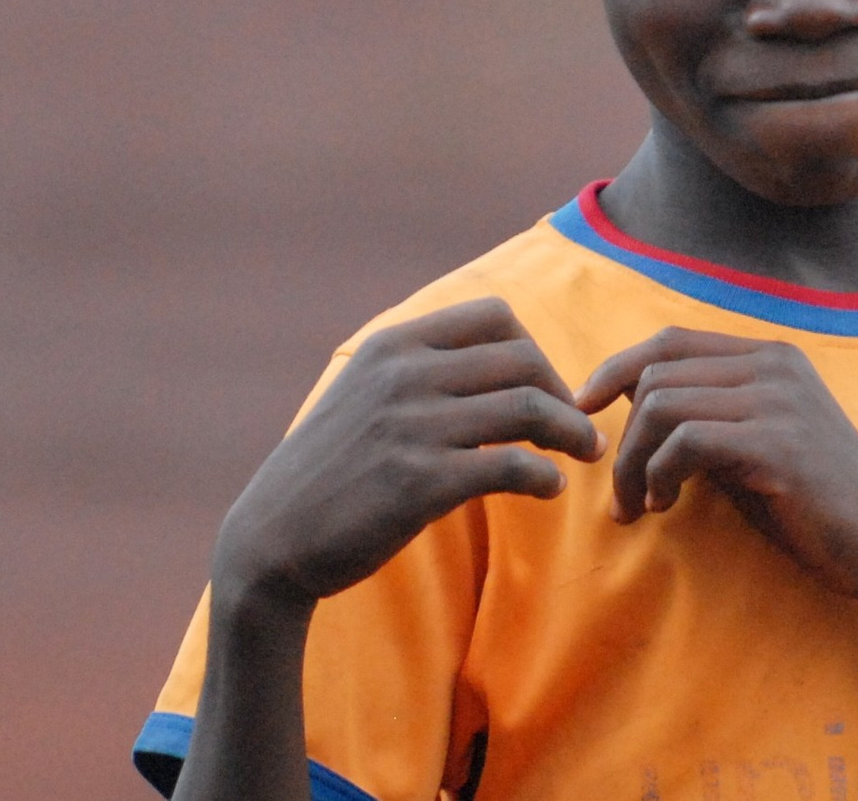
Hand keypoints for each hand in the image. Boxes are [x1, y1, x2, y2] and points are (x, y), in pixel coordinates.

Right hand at [213, 298, 603, 611]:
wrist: (271, 540)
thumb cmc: (331, 472)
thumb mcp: (364, 396)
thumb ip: (422, 372)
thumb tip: (503, 365)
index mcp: (393, 346)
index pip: (494, 316)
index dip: (535, 351)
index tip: (546, 389)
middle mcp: (404, 375)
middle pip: (523, 360)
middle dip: (563, 393)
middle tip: (577, 429)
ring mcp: (412, 426)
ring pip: (528, 407)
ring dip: (571, 433)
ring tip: (585, 455)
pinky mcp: (420, 481)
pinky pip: (512, 465)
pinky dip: (544, 476)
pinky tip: (548, 489)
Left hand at [576, 327, 857, 604]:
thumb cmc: (815, 504)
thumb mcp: (756, 445)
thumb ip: (710, 417)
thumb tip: (634, 410)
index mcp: (772, 356)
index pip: (671, 340)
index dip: (616, 369)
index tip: (584, 410)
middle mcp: (775, 365)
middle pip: (656, 373)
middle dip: (623, 434)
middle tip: (623, 494)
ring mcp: (779, 400)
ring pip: (661, 405)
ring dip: (634, 462)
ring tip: (641, 505)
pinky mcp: (777, 444)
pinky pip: (685, 442)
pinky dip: (659, 474)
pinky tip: (666, 506)